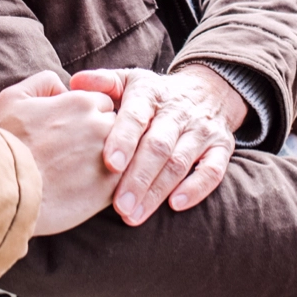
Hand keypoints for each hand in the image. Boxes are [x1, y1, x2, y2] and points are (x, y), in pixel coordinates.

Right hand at [0, 71, 120, 235]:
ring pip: (123, 152)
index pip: (102, 101)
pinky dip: (111, 182)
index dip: (89, 115)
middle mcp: (101, 125)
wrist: (5, 192)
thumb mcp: (13, 98)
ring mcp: (109, 158)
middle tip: (79, 151)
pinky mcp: (110, 189)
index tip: (74, 130)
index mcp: (82, 102)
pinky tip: (89, 188)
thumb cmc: (6, 144)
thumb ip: (43, 82)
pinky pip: (122, 180)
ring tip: (84, 171)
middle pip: (115, 124)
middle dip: (103, 134)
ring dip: (111, 158)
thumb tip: (63, 86)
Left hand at [68, 64, 246, 225]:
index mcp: (149, 93)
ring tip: (134, 216)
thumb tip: (75, 82)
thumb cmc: (151, 95)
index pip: (137, 116)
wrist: (206, 90)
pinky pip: (213, 170)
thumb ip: (102, 83)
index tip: (110, 164)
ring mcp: (202, 130)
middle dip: (138, 178)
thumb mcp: (128, 80)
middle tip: (119, 206)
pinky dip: (196, 188)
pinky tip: (175, 205)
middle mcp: (178, 111)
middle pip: (158, 145)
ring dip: (157, 191)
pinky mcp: (222, 147)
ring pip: (180, 161)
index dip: (124, 139)